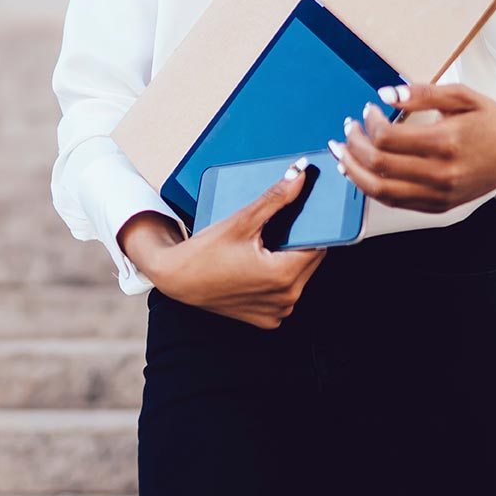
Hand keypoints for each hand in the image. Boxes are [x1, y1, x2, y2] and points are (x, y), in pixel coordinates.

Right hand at [148, 162, 327, 329]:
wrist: (176, 279)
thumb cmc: (204, 253)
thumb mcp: (242, 221)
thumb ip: (275, 198)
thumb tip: (298, 177)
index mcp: (282, 276)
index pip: (319, 245)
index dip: (315, 227)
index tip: (309, 215)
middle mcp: (284, 299)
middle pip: (310, 260)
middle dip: (300, 241)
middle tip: (279, 227)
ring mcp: (276, 312)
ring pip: (299, 276)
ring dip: (290, 259)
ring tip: (265, 246)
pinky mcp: (267, 318)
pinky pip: (285, 292)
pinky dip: (279, 277)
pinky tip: (260, 264)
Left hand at [329, 82, 495, 212]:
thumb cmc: (490, 118)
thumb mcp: (460, 95)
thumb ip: (422, 93)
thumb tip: (386, 94)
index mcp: (446, 142)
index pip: (388, 138)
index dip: (369, 122)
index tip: (368, 109)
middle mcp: (442, 174)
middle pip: (379, 165)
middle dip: (353, 145)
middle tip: (347, 128)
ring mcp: (440, 194)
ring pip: (381, 190)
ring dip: (353, 171)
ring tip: (341, 153)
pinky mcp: (439, 206)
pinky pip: (395, 202)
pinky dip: (371, 187)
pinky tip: (360, 171)